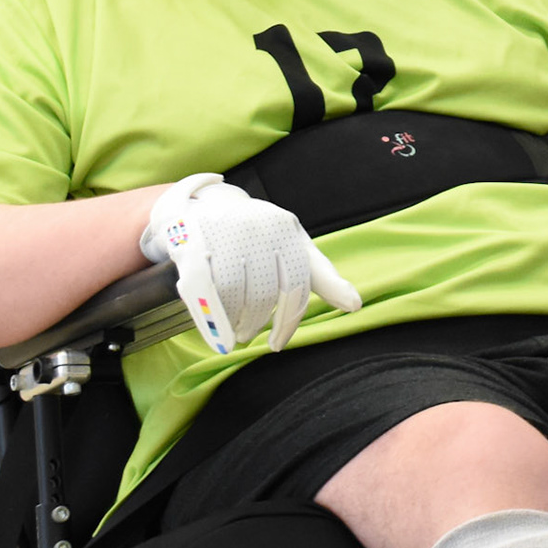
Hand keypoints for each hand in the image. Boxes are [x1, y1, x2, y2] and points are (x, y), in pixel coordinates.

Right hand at [140, 174, 361, 353]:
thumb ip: (321, 276)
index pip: (296, 285)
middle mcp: (258, 226)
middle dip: (256, 322)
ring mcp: (224, 231)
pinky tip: (216, 337)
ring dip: (233, 321)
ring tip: (233, 331)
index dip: (288, 321)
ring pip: (234, 292)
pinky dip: (210, 318)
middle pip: (263, 293)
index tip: (278, 344)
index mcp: (285, 229)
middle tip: (249, 335)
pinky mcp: (193, 240)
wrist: (205, 203)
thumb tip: (355, 305)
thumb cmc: (258, 235)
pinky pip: (203, 287)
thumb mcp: (293, 247)